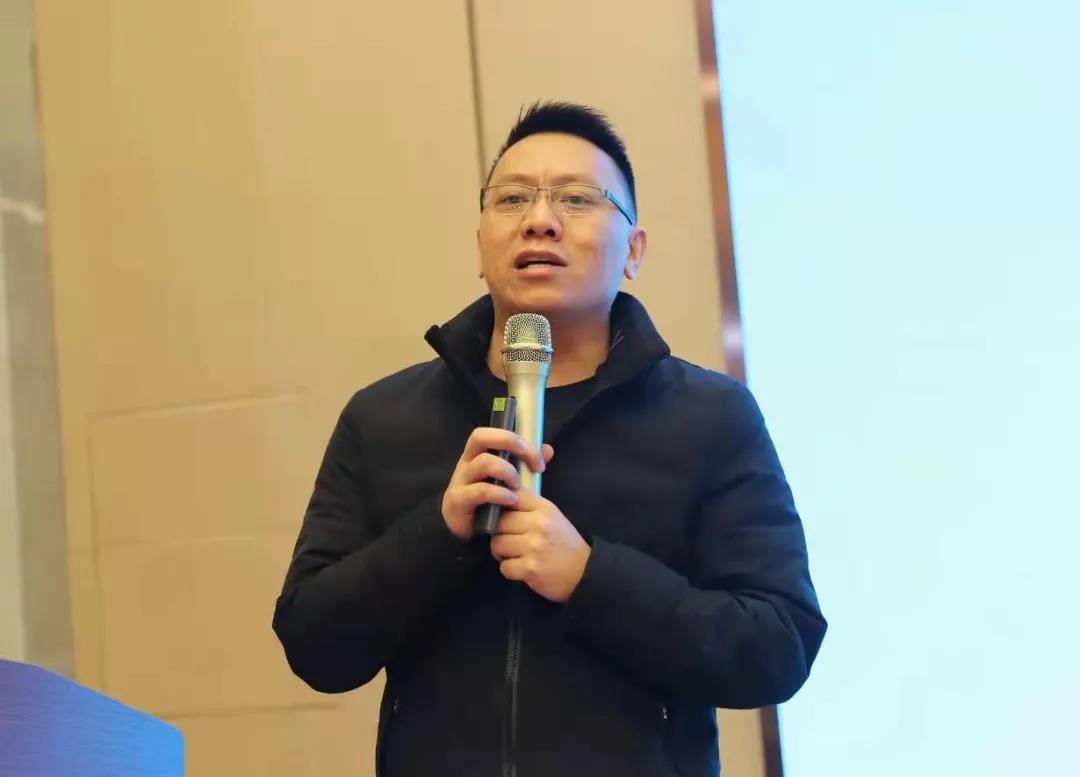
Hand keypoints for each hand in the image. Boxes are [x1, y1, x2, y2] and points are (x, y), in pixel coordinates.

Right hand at [441, 427, 552, 540]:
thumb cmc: (493, 506)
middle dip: (511, 444)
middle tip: (532, 465)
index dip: (516, 438)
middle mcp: (466, 464)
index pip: (491, 432)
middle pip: (481, 437)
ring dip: (507, 471)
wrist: (473, 538)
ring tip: (518, 487)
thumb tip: (548, 450)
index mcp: (478, 456)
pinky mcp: (456, 502)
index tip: (539, 458)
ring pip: (483, 462)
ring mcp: (459, 482)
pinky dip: (499, 494)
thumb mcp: (513, 483)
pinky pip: (479, 490)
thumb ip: (527, 465)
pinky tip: (511, 501)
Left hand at [490, 485, 590, 602]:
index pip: (512, 496)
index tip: (504, 516)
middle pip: (499, 522)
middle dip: (500, 533)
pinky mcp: (530, 568)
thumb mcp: (552, 517)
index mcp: (544, 508)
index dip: (502, 506)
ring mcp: (534, 546)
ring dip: (502, 553)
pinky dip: (510, 570)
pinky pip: (504, 567)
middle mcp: (538, 524)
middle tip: (510, 541)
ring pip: (497, 544)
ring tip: (515, 555)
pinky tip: (521, 568)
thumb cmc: (564, 543)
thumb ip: (529, 507)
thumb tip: (500, 500)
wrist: (584, 572)